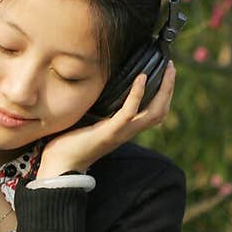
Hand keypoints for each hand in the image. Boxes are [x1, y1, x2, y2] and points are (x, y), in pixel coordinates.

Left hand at [38, 61, 176, 176]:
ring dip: (163, 89)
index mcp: (125, 129)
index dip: (164, 94)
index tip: (165, 73)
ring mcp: (121, 132)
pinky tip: (141, 78)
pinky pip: (129, 112)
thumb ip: (98, 108)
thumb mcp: (89, 121)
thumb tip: (95, 86)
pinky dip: (137, 94)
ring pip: (153, 112)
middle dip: (169, 88)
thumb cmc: (70, 143)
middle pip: (160, 111)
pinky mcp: (110, 131)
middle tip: (171, 67)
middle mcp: (128, 131)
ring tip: (165, 69)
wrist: (60, 164)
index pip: (154, 113)